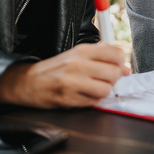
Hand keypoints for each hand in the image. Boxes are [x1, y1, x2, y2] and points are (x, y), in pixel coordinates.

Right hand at [0, 43, 128, 107]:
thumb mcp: (77, 55)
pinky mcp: (69, 99)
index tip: (118, 67)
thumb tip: (125, 68)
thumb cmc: (55, 69)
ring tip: (94, 88)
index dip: (121, 63)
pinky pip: (93, 102)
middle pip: (114, 73)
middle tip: (106, 80)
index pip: (115, 54)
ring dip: (103, 91)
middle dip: (114, 79)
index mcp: (82, 51)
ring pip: (106, 89)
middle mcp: (78, 64)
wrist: (28, 82)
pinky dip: (92, 100)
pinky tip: (84, 95)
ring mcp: (73, 82)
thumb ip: (101, 58)